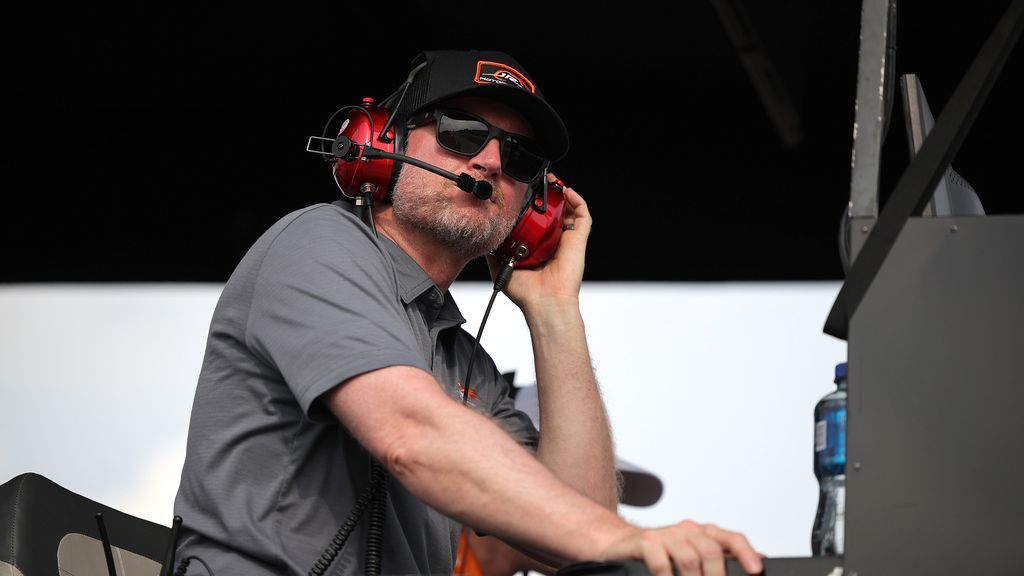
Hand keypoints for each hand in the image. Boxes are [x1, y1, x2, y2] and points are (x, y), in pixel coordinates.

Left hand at [487, 173, 591, 316]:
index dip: (533, 205)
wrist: (544, 302)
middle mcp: (553, 240)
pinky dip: (577, 200)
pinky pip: (583, 215)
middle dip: (548, 195)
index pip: (537, 220)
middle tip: (538, 184)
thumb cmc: (527, 292)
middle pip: (554, 211)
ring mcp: (567, 239)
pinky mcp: (578, 239)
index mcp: (537, 246)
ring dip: (563, 192)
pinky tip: (566, 191)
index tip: (524, 193)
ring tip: (552, 182)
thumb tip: (486, 236)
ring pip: (570, 209)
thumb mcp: (501, 266)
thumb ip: (494, 250)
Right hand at [600, 521, 762, 575]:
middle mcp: (686, 531)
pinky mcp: (644, 542)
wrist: (617, 544)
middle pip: (711, 551)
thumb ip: (717, 560)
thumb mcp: (689, 555)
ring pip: (689, 559)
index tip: (756, 571)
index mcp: (702, 534)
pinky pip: (661, 562)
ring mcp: (665, 535)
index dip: (746, 554)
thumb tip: (753, 565)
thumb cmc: (657, 553)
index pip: (731, 538)